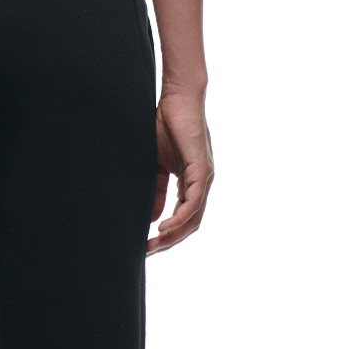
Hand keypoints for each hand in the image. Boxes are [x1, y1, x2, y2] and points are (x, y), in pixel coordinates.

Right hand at [147, 87, 213, 255]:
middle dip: (169, 240)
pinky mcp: (202, 169)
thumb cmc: (165, 125)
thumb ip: (155, 189)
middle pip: (190, 224)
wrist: (177, 98)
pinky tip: (163, 225)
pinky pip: (193, 201)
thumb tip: (152, 217)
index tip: (146, 244)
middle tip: (147, 250)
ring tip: (154, 242)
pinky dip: (180, 216)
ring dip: (174, 233)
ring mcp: (204, 177)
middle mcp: (201, 183)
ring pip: (194, 217)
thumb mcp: (155, 163)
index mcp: (190, 182)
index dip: (166, 234)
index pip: (183, 217)